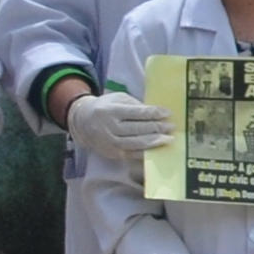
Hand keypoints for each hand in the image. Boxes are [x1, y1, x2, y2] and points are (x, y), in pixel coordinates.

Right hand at [62, 86, 177, 162]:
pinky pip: (133, 154)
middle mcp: (109, 127)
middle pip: (137, 129)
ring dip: (155, 141)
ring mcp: (110, 142)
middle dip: (157, 128)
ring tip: (169, 139)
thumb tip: (157, 112)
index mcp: (110, 111)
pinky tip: (158, 149)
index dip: (153, 113)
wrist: (82, 123)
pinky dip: (147, 152)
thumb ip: (135, 105)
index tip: (168, 113)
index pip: (136, 113)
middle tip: (171, 126)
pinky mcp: (113, 153)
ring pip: (136, 143)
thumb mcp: (117, 100)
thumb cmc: (105, 107)